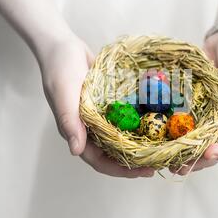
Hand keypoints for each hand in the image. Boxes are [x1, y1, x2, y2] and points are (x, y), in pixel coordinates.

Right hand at [40, 37, 154, 177]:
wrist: (64, 45)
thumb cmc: (60, 69)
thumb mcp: (63, 94)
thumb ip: (69, 121)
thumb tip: (76, 151)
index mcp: (76, 132)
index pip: (98, 160)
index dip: (120, 170)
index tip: (143, 171)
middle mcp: (88, 128)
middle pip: (112, 153)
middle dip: (133, 162)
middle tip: (157, 163)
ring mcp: (98, 117)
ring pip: (119, 138)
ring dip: (136, 145)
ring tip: (158, 148)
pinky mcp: (106, 104)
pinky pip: (122, 120)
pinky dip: (135, 125)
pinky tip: (152, 124)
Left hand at [174, 26, 217, 174]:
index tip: (210, 153)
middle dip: (202, 160)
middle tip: (182, 167)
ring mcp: (215, 113)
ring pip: (204, 140)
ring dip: (189, 154)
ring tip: (171, 164)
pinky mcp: (200, 106)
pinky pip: (191, 124)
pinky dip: (181, 135)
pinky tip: (166, 142)